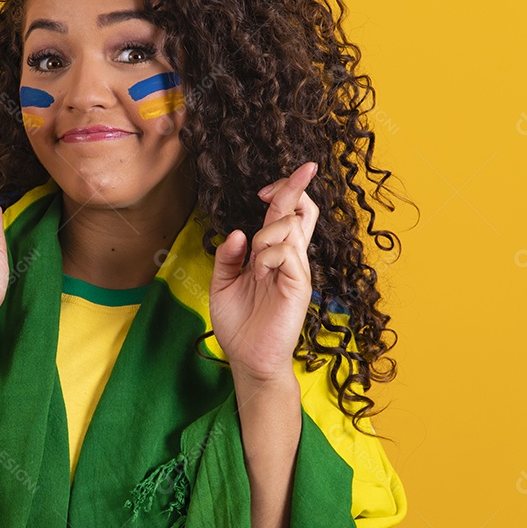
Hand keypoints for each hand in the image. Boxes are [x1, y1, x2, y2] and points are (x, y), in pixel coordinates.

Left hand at [210, 162, 319, 383]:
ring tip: (254, 260)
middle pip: (300, 210)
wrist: (248, 359)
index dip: (283, 192)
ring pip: (291, 226)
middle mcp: (288, 258)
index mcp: (271, 255)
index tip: (265, 188)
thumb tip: (236, 232)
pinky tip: (259, 271)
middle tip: (304, 169)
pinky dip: (268, 254)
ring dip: (267, 231)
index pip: (286, 214)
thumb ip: (227, 257)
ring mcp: (295, 270)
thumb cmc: (238, 324)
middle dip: (295, 185)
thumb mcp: (222, 283)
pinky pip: (287, 252)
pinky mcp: (299, 285)